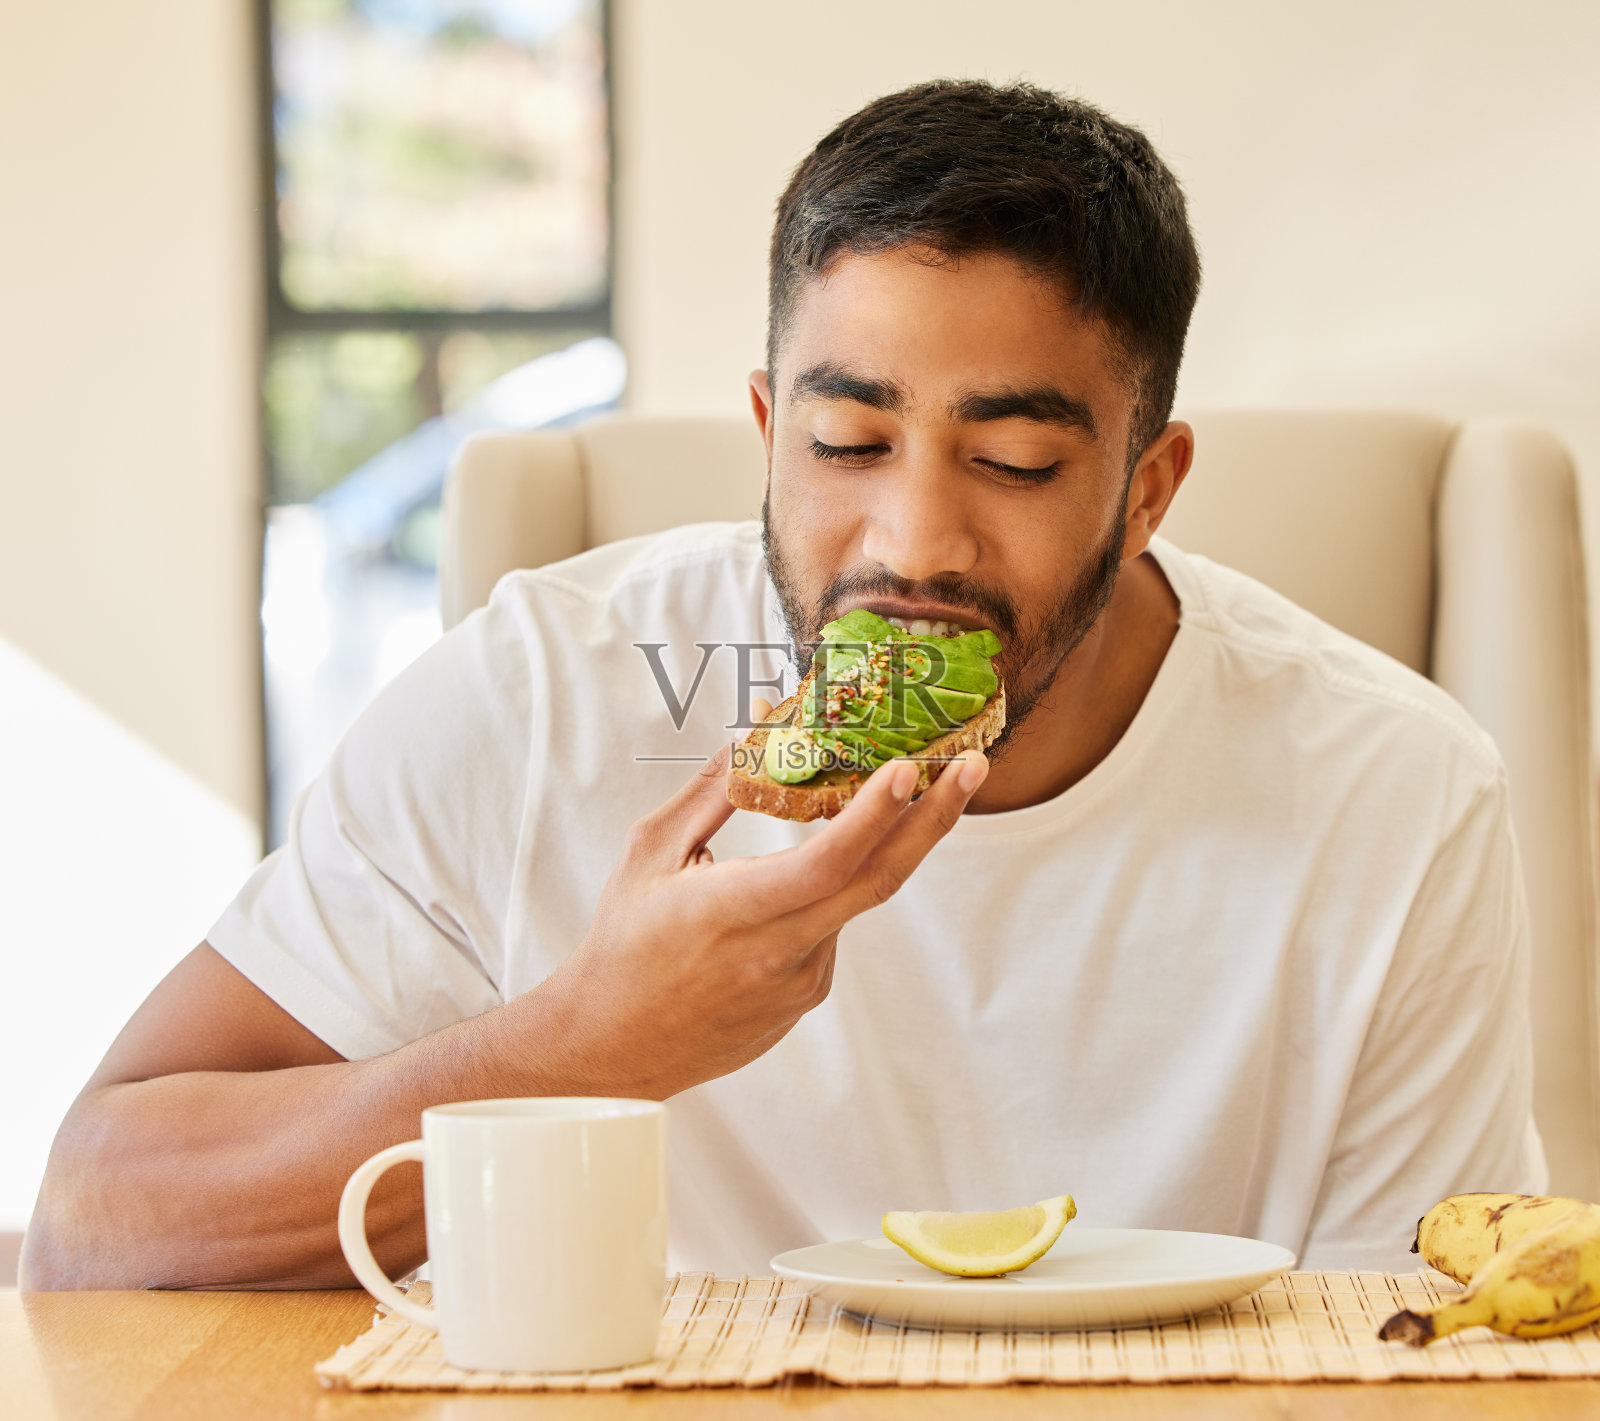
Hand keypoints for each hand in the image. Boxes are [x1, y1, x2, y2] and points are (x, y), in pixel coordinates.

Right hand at [535, 723, 988, 1097]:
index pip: (825, 862)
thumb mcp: (651, 853)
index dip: (874, 815)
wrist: (612, 1048)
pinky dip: (833, 891)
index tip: (909, 769)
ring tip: (890, 793)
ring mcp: (800, 983)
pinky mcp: (806, 998)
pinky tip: (805, 876)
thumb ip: (712, 791)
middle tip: (973, 767)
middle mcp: (779, 953)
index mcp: (734, 912)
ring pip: (854, 901)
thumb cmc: (622, 945)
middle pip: (876, 881)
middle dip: (932, 820)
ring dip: (876, 848)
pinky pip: (832, 929)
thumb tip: (756, 729)